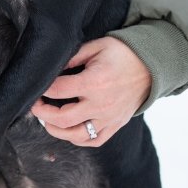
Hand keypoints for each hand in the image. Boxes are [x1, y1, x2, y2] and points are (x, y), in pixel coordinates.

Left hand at [31, 37, 150, 146]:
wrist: (152, 66)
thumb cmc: (123, 53)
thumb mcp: (96, 46)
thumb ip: (72, 57)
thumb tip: (52, 68)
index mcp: (94, 83)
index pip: (58, 90)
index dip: (43, 89)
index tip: (36, 87)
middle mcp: (101, 104)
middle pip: (63, 119)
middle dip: (42, 113)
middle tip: (34, 105)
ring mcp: (109, 118)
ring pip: (76, 135)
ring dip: (56, 130)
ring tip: (47, 121)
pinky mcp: (116, 124)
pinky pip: (94, 140)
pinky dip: (78, 139)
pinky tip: (69, 130)